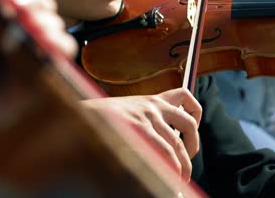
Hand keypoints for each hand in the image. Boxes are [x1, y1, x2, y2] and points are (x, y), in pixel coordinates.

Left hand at [0, 0, 76, 123]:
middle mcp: (25, 32)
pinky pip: (67, 47)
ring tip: (34, 38)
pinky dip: (58, 44)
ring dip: (48, 27)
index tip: (17, 2)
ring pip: (59, 26)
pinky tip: (46, 50)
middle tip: (24, 18)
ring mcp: (40, 50)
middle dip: (38, 11)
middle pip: (46, 8)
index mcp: (6, 20)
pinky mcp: (52, 66)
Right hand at [80, 88, 201, 180]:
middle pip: (189, 124)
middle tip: (188, 164)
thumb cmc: (100, 119)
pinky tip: (170, 176)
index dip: (195, 112)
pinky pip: (165, 152)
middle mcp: (153, 106)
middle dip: (192, 148)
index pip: (184, 95)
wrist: (78, 116)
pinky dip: (171, 167)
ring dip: (183, 165)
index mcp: (151, 99)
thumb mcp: (128, 110)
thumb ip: (147, 120)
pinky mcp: (139, 131)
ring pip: (177, 144)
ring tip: (180, 179)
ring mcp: (147, 118)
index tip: (193, 128)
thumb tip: (166, 146)